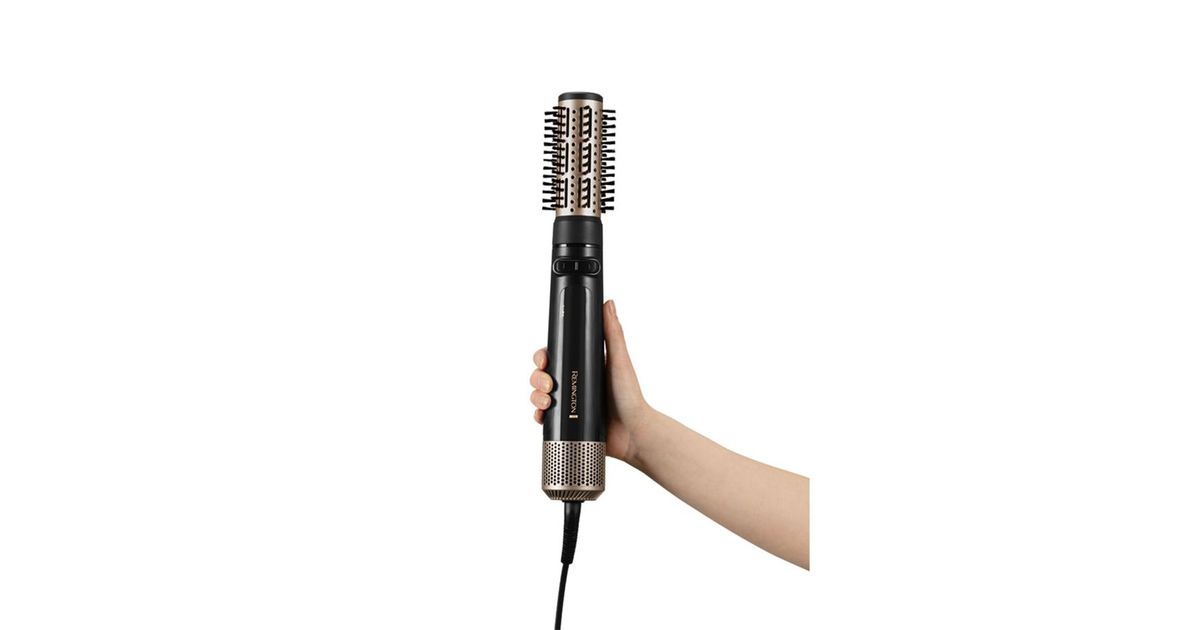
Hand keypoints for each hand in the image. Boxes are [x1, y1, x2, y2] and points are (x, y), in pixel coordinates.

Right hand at [529, 300, 649, 463]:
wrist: (632, 434)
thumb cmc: (630, 396)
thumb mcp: (619, 361)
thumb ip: (613, 332)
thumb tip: (608, 303)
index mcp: (583, 365)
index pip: (556, 355)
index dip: (544, 355)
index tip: (544, 359)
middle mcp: (574, 382)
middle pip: (543, 374)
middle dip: (537, 377)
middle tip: (548, 384)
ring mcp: (569, 402)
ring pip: (539, 394)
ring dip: (535, 396)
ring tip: (546, 401)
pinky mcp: (566, 422)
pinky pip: (544, 416)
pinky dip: (539, 414)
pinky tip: (542, 415)